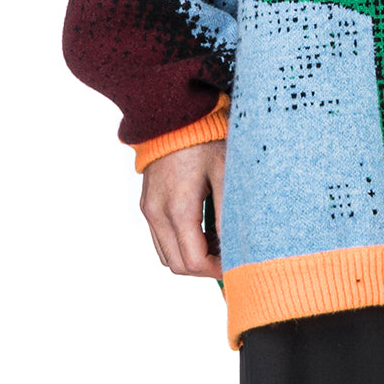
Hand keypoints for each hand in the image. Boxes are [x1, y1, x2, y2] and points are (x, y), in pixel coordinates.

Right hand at [140, 139, 224, 277]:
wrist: (174, 114)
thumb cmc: (204, 139)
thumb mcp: (225, 172)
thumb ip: (228, 211)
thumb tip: (236, 244)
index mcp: (179, 208)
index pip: (194, 261)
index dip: (216, 270)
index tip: (236, 264)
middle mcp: (158, 213)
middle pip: (177, 265)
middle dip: (204, 268)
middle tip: (229, 255)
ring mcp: (149, 209)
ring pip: (166, 255)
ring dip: (190, 257)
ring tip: (217, 242)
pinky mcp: (147, 203)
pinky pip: (160, 238)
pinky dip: (178, 244)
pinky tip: (201, 230)